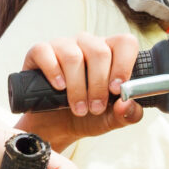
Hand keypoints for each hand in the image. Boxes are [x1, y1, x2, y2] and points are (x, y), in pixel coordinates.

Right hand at [18, 34, 143, 147]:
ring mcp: (64, 45)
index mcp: (111, 53)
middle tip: (96, 108)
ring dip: (77, 87)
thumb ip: (128, 114)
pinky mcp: (40, 52)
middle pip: (99, 51)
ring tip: (79, 108)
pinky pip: (45, 53)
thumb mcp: (112, 119)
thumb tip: (127, 103)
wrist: (57, 125)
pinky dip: (53, 72)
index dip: (124, 65)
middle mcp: (88, 44)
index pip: (125, 42)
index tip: (117, 90)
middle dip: (98, 85)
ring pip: (73, 56)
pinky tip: (59, 87)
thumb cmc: (88, 115)